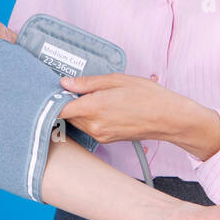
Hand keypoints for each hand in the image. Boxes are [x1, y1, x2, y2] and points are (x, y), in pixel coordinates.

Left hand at [57, 72, 187, 144]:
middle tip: (72, 88)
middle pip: (66, 115)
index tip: (51, 90)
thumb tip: (65, 83)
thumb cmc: (147, 96)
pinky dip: (87, 117)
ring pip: (76, 122)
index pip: (59, 108)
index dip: (51, 99)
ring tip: (89, 96)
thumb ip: (87, 83)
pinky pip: (88, 127)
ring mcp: (99, 134)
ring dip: (76, 110)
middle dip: (65, 102)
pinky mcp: (105, 139)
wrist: (168, 118)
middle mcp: (94, 125)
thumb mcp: (116, 80)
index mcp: (94, 107)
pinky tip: (99, 107)